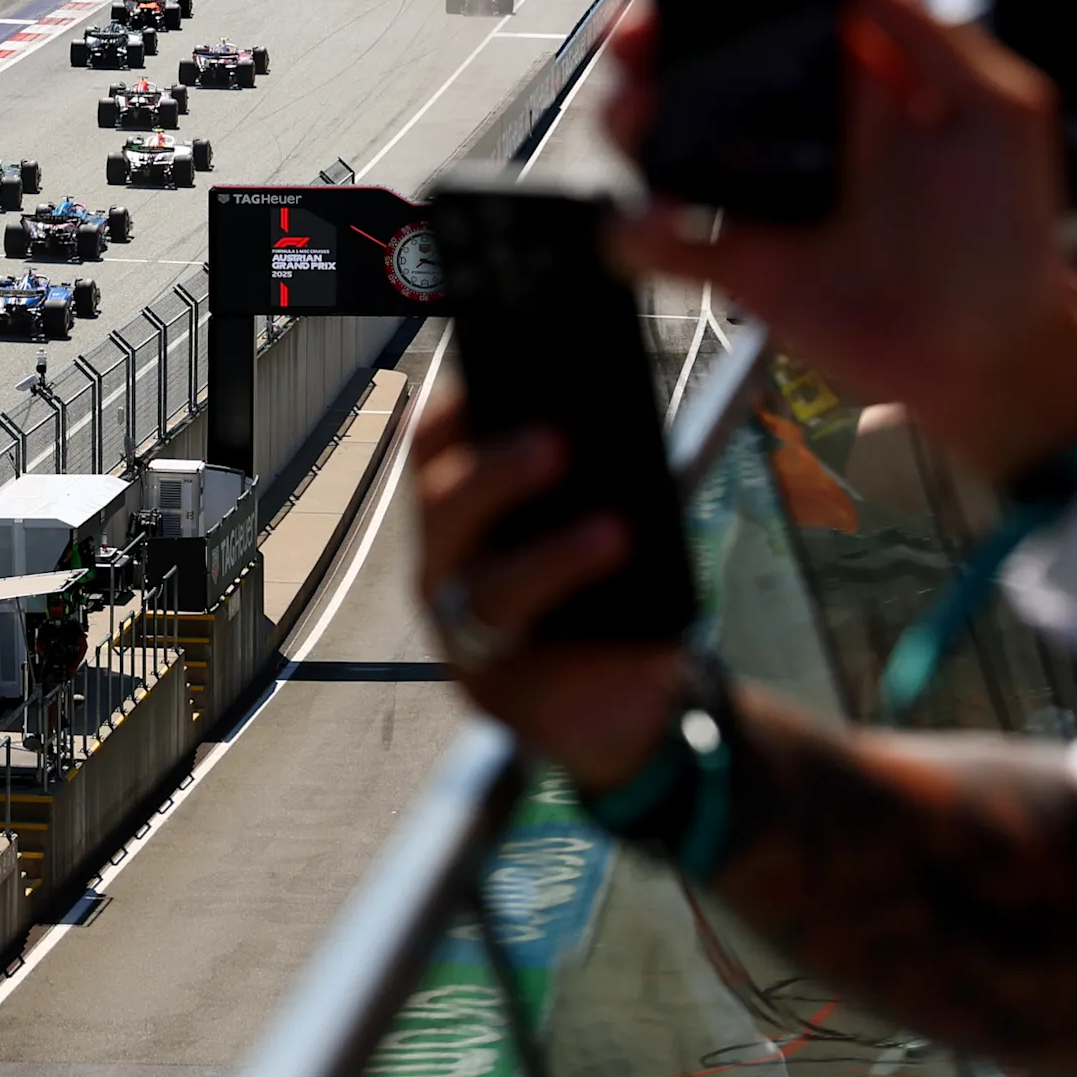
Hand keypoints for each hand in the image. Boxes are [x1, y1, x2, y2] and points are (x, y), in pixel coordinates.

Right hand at [412, 386, 685, 790]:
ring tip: (615, 533)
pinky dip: (596, 655)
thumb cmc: (599, 593)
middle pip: (446, 510)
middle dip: (497, 473)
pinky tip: (646, 632)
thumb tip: (617, 428)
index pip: (431, 449)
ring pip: (491, 591)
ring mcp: (463, 635)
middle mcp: (446, 569)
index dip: (449, 411)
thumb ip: (591, 485)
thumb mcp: (596, 525)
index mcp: (458, 515)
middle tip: (557, 443)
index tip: (487, 377)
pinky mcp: (501, 696)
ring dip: (553, 558)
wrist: (620, 700)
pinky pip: (538, 672)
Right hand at [602, 0, 1076, 480]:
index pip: (768, 8)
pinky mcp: (738, 265)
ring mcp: (758, 197)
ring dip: (629, 119)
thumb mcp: (999, 113)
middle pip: (696, 66)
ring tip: (635, 116)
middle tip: (631, 33)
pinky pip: (662, 242)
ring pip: (664, 142)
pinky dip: (635, 231)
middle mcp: (791, 129)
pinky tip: (648, 222)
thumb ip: (928, 35)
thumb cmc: (1010, 232)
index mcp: (847, 79)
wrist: (994, 357)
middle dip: (648, 38)